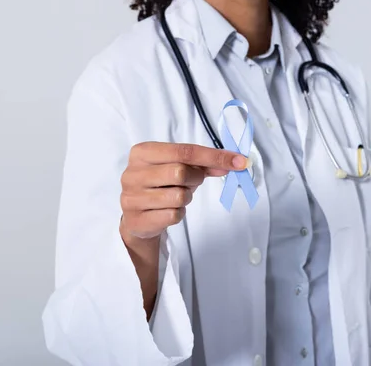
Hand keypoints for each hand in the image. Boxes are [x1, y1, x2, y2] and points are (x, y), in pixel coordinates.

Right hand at [119, 142, 246, 240]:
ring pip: (179, 196)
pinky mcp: (137, 219)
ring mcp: (132, 197)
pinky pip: (173, 215)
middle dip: (195, 178)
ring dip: (186, 197)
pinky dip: (179, 213)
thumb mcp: (180, 167)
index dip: (214, 156)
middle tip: (191, 182)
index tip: (239, 161)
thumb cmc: (162, 185)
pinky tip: (168, 210)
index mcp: (142, 152)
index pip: (184, 151)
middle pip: (180, 172)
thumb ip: (204, 163)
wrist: (137, 216)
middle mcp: (133, 173)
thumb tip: (234, 162)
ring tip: (176, 196)